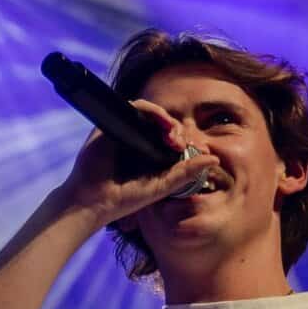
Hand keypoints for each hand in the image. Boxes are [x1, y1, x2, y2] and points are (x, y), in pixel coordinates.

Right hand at [52, 99, 221, 229]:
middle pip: (165, 124)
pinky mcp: (114, 123)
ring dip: (167, 121)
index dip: (187, 142)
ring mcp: (127, 131)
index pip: (174, 139)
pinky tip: (162, 125)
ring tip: (173, 138)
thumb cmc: (124, 199)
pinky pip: (136, 106)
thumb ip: (186, 173)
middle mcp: (139, 141)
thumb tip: (214, 159)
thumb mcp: (162, 186)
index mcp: (150, 155)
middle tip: (180, 146)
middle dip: (178, 132)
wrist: (93, 201)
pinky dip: (152, 111)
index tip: (197, 152)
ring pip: (153, 114)